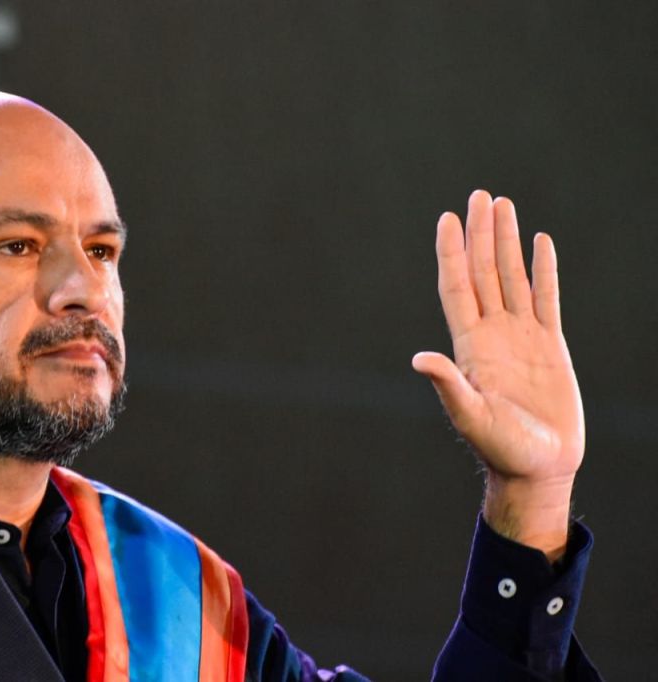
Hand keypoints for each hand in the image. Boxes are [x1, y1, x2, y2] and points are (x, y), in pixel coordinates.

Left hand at [412, 190, 583, 559]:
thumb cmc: (500, 448)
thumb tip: (420, 359)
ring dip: (507, 242)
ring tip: (504, 205)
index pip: (457, 287)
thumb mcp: (469, 415)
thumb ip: (449, 384)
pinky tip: (540, 242)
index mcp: (469, 345)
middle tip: (479, 196)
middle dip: (480, 234)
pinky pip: (546, 297)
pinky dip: (543, 269)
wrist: (538, 467)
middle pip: (483, 272)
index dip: (451, 253)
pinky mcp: (551, 345)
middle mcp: (492, 333)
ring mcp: (521, 336)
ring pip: (512, 277)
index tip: (448, 218)